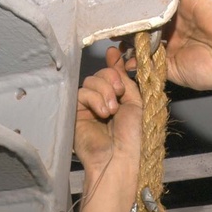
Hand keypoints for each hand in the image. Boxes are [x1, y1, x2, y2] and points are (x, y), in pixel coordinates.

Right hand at [74, 48, 141, 176]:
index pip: (112, 75)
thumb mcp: (136, 103)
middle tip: (120, 93)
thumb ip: (126, 81)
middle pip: (100, 75)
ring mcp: (88, 108)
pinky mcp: (75, 114)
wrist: (120, 158)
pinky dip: (94, 99)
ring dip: (104, 91)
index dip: (113, 65)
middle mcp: (103, 102)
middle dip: (111, 79)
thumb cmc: (132, 137)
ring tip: (112, 110)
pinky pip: (81, 93)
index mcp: (119, 100)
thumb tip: (115, 57)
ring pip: (90, 82)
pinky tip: (102, 113)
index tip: (114, 54)